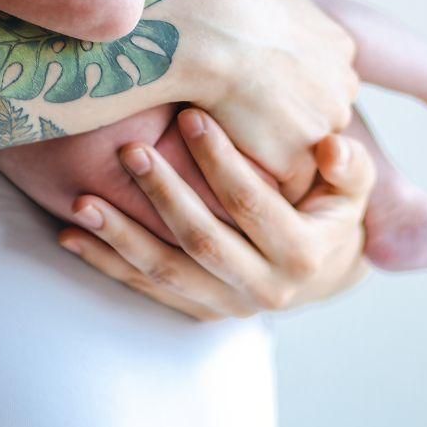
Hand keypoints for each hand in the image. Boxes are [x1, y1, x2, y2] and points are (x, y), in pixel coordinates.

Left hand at [57, 108, 373, 319]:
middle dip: (163, 194)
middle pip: (202, 241)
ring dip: (119, 237)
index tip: (190, 115)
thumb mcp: (355, 184)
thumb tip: (332, 147)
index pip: (251, 204)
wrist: (323, 270)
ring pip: (165, 272)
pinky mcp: (197, 310)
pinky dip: (106, 263)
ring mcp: (226, 306)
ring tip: (82, 200)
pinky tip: (72, 235)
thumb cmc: (334, 207)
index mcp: (302, 255)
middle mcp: (263, 290)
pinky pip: (145, 288)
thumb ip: (348, 164)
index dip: (221, 160)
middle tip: (130, 150)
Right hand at [188, 0, 359, 203]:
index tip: (256, 85)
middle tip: (241, 120)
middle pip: (320, 113)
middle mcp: (343, 85)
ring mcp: (323, 126)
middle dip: (288, 119)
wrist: (204, 28)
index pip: (322, 72)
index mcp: (337, 42)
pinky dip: (251, 177)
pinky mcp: (297, 161)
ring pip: (301, 150)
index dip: (288, 81)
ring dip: (270, 153)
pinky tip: (220, 165)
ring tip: (227, 147)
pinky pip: (278, 180)